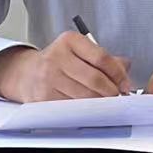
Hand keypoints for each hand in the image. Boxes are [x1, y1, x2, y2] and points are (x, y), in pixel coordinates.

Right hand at [0, 32, 132, 101]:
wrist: (26, 74)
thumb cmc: (59, 62)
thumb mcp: (79, 52)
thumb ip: (103, 58)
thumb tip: (126, 68)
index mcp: (70, 41)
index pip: (102, 58)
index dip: (118, 74)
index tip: (125, 84)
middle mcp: (57, 57)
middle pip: (94, 79)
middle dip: (111, 92)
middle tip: (119, 98)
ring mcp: (48, 78)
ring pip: (84, 96)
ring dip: (100, 103)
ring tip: (107, 104)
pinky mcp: (42, 98)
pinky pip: (71, 108)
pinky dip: (84, 111)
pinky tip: (90, 110)